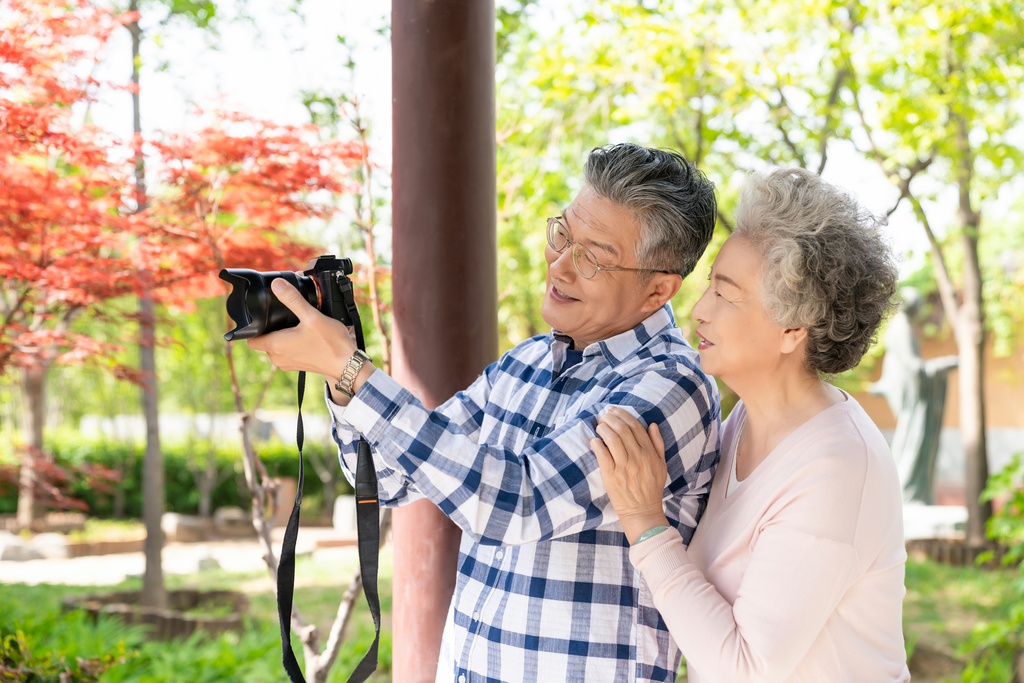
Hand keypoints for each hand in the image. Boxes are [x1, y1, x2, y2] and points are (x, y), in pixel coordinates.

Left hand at [247, 278, 360, 395]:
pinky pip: (286, 352)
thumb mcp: (311, 316)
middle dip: (270, 328)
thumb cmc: (331, 343)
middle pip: (263, 340)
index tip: (262, 316)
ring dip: (281, 336)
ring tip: (296, 325)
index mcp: (276, 346)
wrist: (347, 365)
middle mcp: (277, 358)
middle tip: (284, 316)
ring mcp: (287, 364)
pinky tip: (304, 335)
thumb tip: (277, 285)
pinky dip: (290, 344)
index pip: (250, 339)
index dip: (253, 326)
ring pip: (274, 347)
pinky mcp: (297, 366)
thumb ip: (292, 299)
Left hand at [592, 406, 669, 543]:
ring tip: (599, 426)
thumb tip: (652, 424)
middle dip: (610, 418)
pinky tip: (594, 440)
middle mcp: (637, 457)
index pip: (635, 426)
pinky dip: (597, 444)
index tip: (613, 410)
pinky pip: (603, 455)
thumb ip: (658, 444)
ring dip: (603, 428)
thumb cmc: (651, 488)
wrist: (642, 511)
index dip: (623, 415)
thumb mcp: (661, 465)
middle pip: (622, 429)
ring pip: (612, 439)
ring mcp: (624, 466)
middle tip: (603, 416)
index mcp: (649, 453)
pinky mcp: (612, 476)